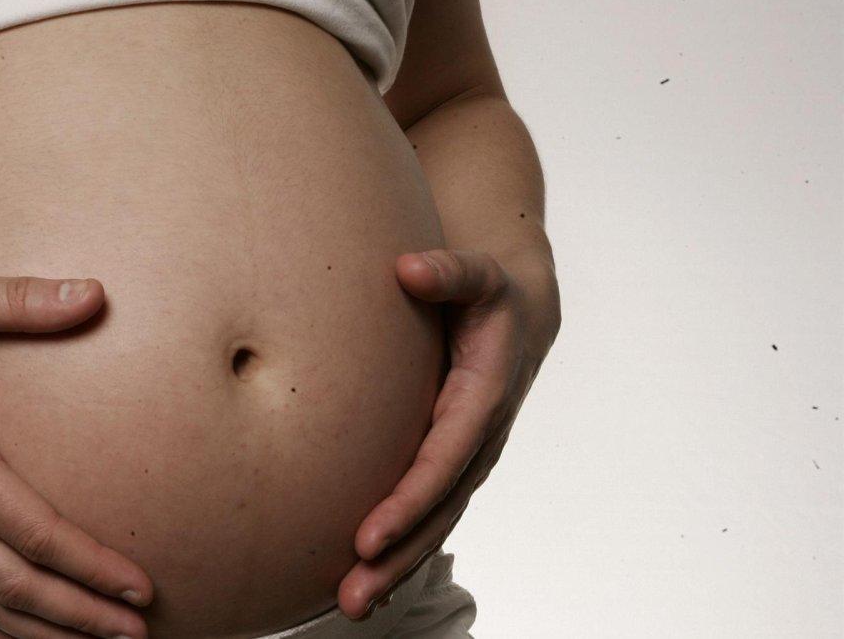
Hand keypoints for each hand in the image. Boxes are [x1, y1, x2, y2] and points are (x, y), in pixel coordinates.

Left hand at [337, 248, 560, 617]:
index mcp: (482, 399)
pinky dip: (401, 550)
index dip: (407, 502)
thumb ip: (448, 272)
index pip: (441, 461)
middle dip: (397, 558)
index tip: (365, 536)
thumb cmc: (489, 292)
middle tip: (352, 597)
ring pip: (432, 524)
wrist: (520, 315)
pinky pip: (427, 515)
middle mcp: (477, 441)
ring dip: (395, 568)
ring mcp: (467, 459)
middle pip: (436, 511)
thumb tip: (410, 267)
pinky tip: (366, 580)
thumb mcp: (477, 274)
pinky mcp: (451, 464)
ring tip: (351, 605)